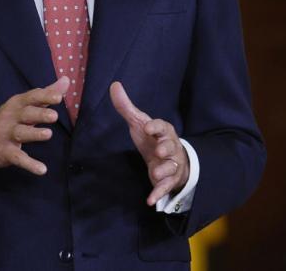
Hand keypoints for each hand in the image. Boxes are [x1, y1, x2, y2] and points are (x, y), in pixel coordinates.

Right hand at [0, 76, 68, 175]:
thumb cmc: (6, 121)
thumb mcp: (22, 106)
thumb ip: (45, 95)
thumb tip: (66, 80)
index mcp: (16, 104)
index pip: (31, 97)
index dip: (45, 96)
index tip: (59, 97)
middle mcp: (10, 117)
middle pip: (26, 114)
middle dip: (40, 114)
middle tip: (54, 116)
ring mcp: (5, 135)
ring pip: (21, 133)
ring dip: (34, 134)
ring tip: (48, 134)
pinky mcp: (4, 152)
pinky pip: (18, 158)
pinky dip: (29, 164)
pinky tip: (42, 169)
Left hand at [109, 81, 189, 205]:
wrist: (169, 159)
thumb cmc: (152, 138)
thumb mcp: (139, 123)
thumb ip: (126, 107)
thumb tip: (114, 85)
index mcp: (163, 131)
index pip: (162, 126)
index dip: (156, 127)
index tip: (147, 127)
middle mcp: (170, 146)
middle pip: (171, 146)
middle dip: (166, 147)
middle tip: (159, 150)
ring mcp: (171, 164)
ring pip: (171, 167)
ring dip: (164, 170)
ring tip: (156, 173)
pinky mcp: (169, 180)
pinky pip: (166, 187)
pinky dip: (159, 193)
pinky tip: (150, 201)